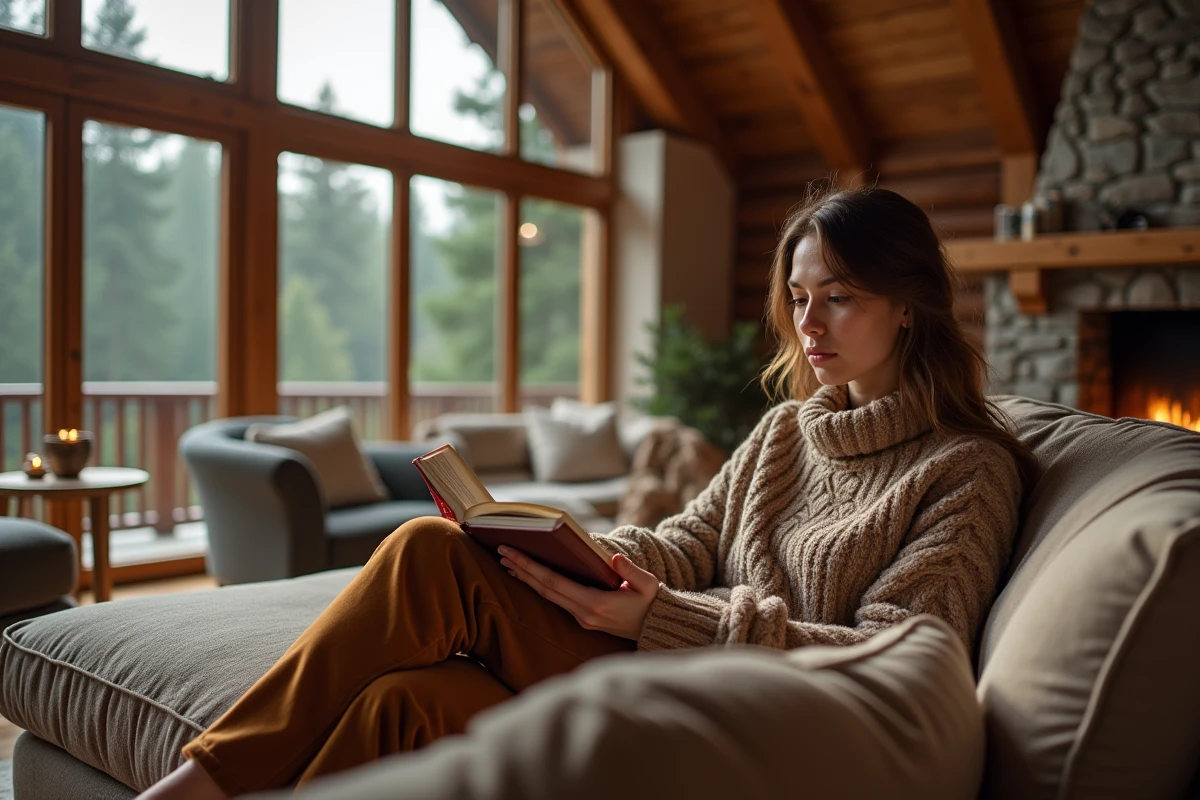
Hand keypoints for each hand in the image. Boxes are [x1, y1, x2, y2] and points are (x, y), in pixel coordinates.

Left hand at [498, 546, 659, 640]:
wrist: (655, 628)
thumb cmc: (651, 602)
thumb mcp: (648, 584)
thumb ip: (631, 571)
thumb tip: (613, 558)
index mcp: (596, 603)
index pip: (554, 582)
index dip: (530, 567)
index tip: (512, 553)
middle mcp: (584, 613)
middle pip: (544, 588)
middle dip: (521, 569)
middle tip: (501, 551)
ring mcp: (581, 618)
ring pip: (546, 595)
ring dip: (526, 578)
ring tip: (507, 562)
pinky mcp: (582, 618)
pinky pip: (555, 599)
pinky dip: (539, 585)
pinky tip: (528, 575)